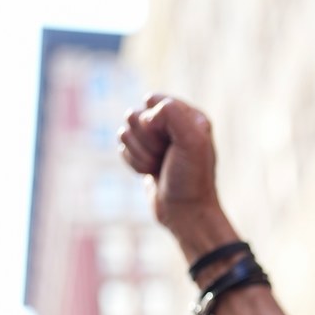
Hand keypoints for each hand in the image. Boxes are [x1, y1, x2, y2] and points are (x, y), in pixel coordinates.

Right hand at [118, 95, 220, 233]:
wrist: (185, 212)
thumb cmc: (191, 178)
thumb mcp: (192, 141)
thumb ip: (172, 114)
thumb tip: (145, 114)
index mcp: (190, 116)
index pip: (153, 101)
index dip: (154, 122)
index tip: (170, 142)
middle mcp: (174, 124)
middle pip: (134, 115)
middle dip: (145, 140)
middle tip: (165, 157)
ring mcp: (158, 140)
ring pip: (125, 131)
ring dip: (139, 153)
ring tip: (158, 166)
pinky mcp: (144, 154)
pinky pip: (122, 147)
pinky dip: (133, 162)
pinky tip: (150, 172)